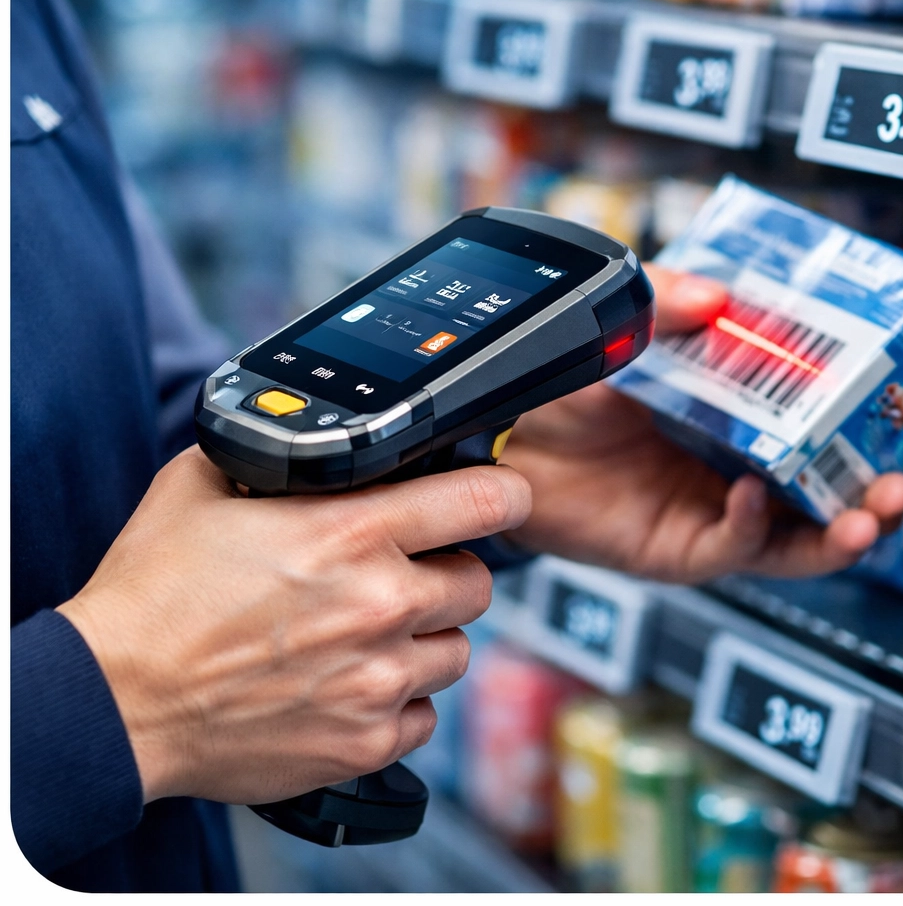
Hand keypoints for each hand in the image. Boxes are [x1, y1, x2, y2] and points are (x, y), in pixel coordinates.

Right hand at [57, 446, 530, 804]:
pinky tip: (355, 684)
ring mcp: (378, 680)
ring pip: (459, 649)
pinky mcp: (366, 742)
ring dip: (426, 637)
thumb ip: (278, 456)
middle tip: (401, 575)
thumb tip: (315, 443)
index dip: (505, 490)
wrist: (115, 700)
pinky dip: (402, 698)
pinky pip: (427, 715)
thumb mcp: (203, 487)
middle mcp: (379, 605)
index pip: (480, 499)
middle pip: (479, 580)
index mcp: (350, 533)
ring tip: (371, 635)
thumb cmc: (155, 594)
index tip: (505, 492)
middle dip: (447, 572)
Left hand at [501, 263, 902, 583]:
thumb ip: (668, 301)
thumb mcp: (623, 326)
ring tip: (869, 512)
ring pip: (788, 540)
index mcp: (724, 420)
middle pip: (816, 497)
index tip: (888, 408)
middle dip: (866, 493)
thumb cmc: (558, 384)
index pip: (807, 430)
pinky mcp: (668, 549)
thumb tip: (722, 295)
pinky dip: (748, 527)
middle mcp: (722, 471)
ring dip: (835, 531)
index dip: (852, 426)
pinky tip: (752, 494)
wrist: (494, 433)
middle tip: (899, 476)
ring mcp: (699, 514)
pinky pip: (724, 549)